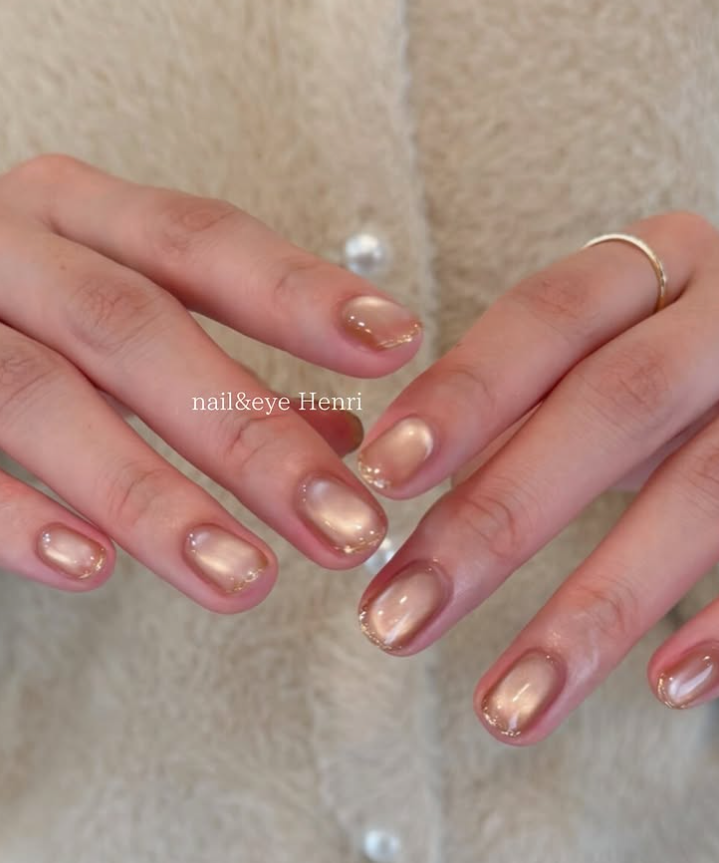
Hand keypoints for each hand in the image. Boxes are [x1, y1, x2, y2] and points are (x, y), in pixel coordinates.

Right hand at [0, 154, 422, 611]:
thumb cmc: (22, 318)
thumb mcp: (118, 320)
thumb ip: (221, 370)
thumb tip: (342, 437)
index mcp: (77, 217)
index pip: (204, 242)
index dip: (299, 292)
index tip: (396, 343)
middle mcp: (9, 252)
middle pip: (138, 330)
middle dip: (250, 437)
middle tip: (344, 525)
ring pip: (44, 398)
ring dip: (153, 497)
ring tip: (245, 578)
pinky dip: (20, 519)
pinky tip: (95, 570)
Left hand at [355, 211, 718, 743]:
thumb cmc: (676, 352)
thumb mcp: (607, 348)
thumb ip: (523, 398)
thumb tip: (401, 468)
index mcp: (655, 268)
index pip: (548, 317)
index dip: (467, 392)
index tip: (385, 473)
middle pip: (614, 404)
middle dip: (500, 517)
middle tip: (400, 616)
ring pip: (703, 495)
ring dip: (596, 610)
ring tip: (509, 705)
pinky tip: (664, 688)